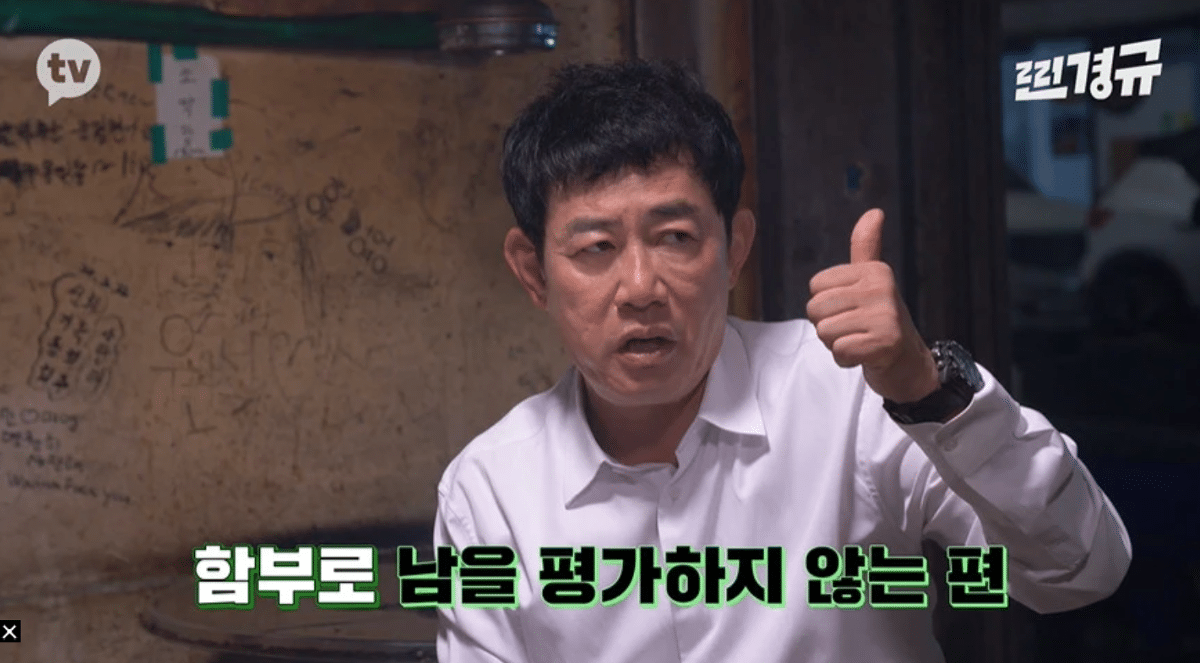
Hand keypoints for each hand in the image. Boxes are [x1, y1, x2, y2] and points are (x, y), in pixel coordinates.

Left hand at [806, 209, 939, 403]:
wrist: (908, 362)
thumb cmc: (881, 319)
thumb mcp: (873, 279)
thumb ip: (866, 247)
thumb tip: (874, 211)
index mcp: (874, 271)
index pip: (815, 286)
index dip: (825, 304)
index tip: (851, 310)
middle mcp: (881, 288)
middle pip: (816, 309)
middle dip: (828, 326)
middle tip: (855, 329)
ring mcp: (885, 316)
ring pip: (824, 332)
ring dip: (836, 343)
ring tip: (860, 340)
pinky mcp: (884, 343)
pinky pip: (839, 351)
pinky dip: (846, 359)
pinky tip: (865, 355)